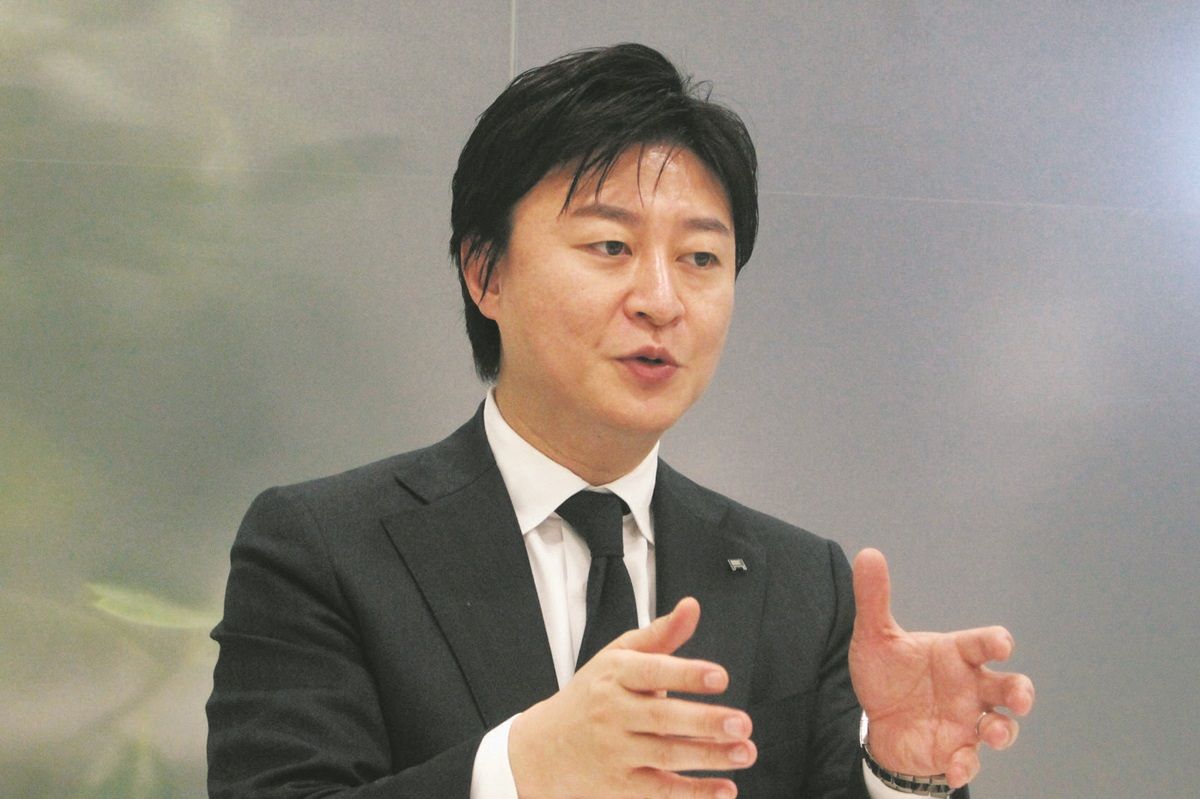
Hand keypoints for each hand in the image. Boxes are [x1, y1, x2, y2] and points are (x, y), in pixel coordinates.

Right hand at [508, 597, 755, 798]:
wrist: (541, 750)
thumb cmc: (590, 697)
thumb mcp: (617, 658)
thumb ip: (660, 635)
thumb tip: (692, 607)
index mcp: (615, 675)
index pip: (652, 672)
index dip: (686, 674)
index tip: (720, 677)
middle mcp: (612, 713)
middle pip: (662, 717)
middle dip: (705, 721)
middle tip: (742, 722)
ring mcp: (615, 751)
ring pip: (666, 754)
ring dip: (709, 756)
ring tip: (745, 752)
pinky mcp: (620, 786)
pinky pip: (661, 790)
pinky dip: (694, 791)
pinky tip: (724, 788)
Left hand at [849, 548, 1034, 788]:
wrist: (877, 720)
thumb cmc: (888, 675)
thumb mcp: (875, 637)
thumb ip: (874, 599)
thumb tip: (868, 554)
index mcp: (955, 655)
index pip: (983, 644)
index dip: (996, 642)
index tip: (1001, 645)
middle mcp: (970, 687)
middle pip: (1009, 687)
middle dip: (1021, 691)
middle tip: (1019, 697)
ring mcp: (967, 720)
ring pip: (1001, 726)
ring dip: (1003, 730)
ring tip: (991, 732)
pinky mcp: (955, 750)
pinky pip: (969, 760)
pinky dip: (966, 765)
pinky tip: (954, 768)